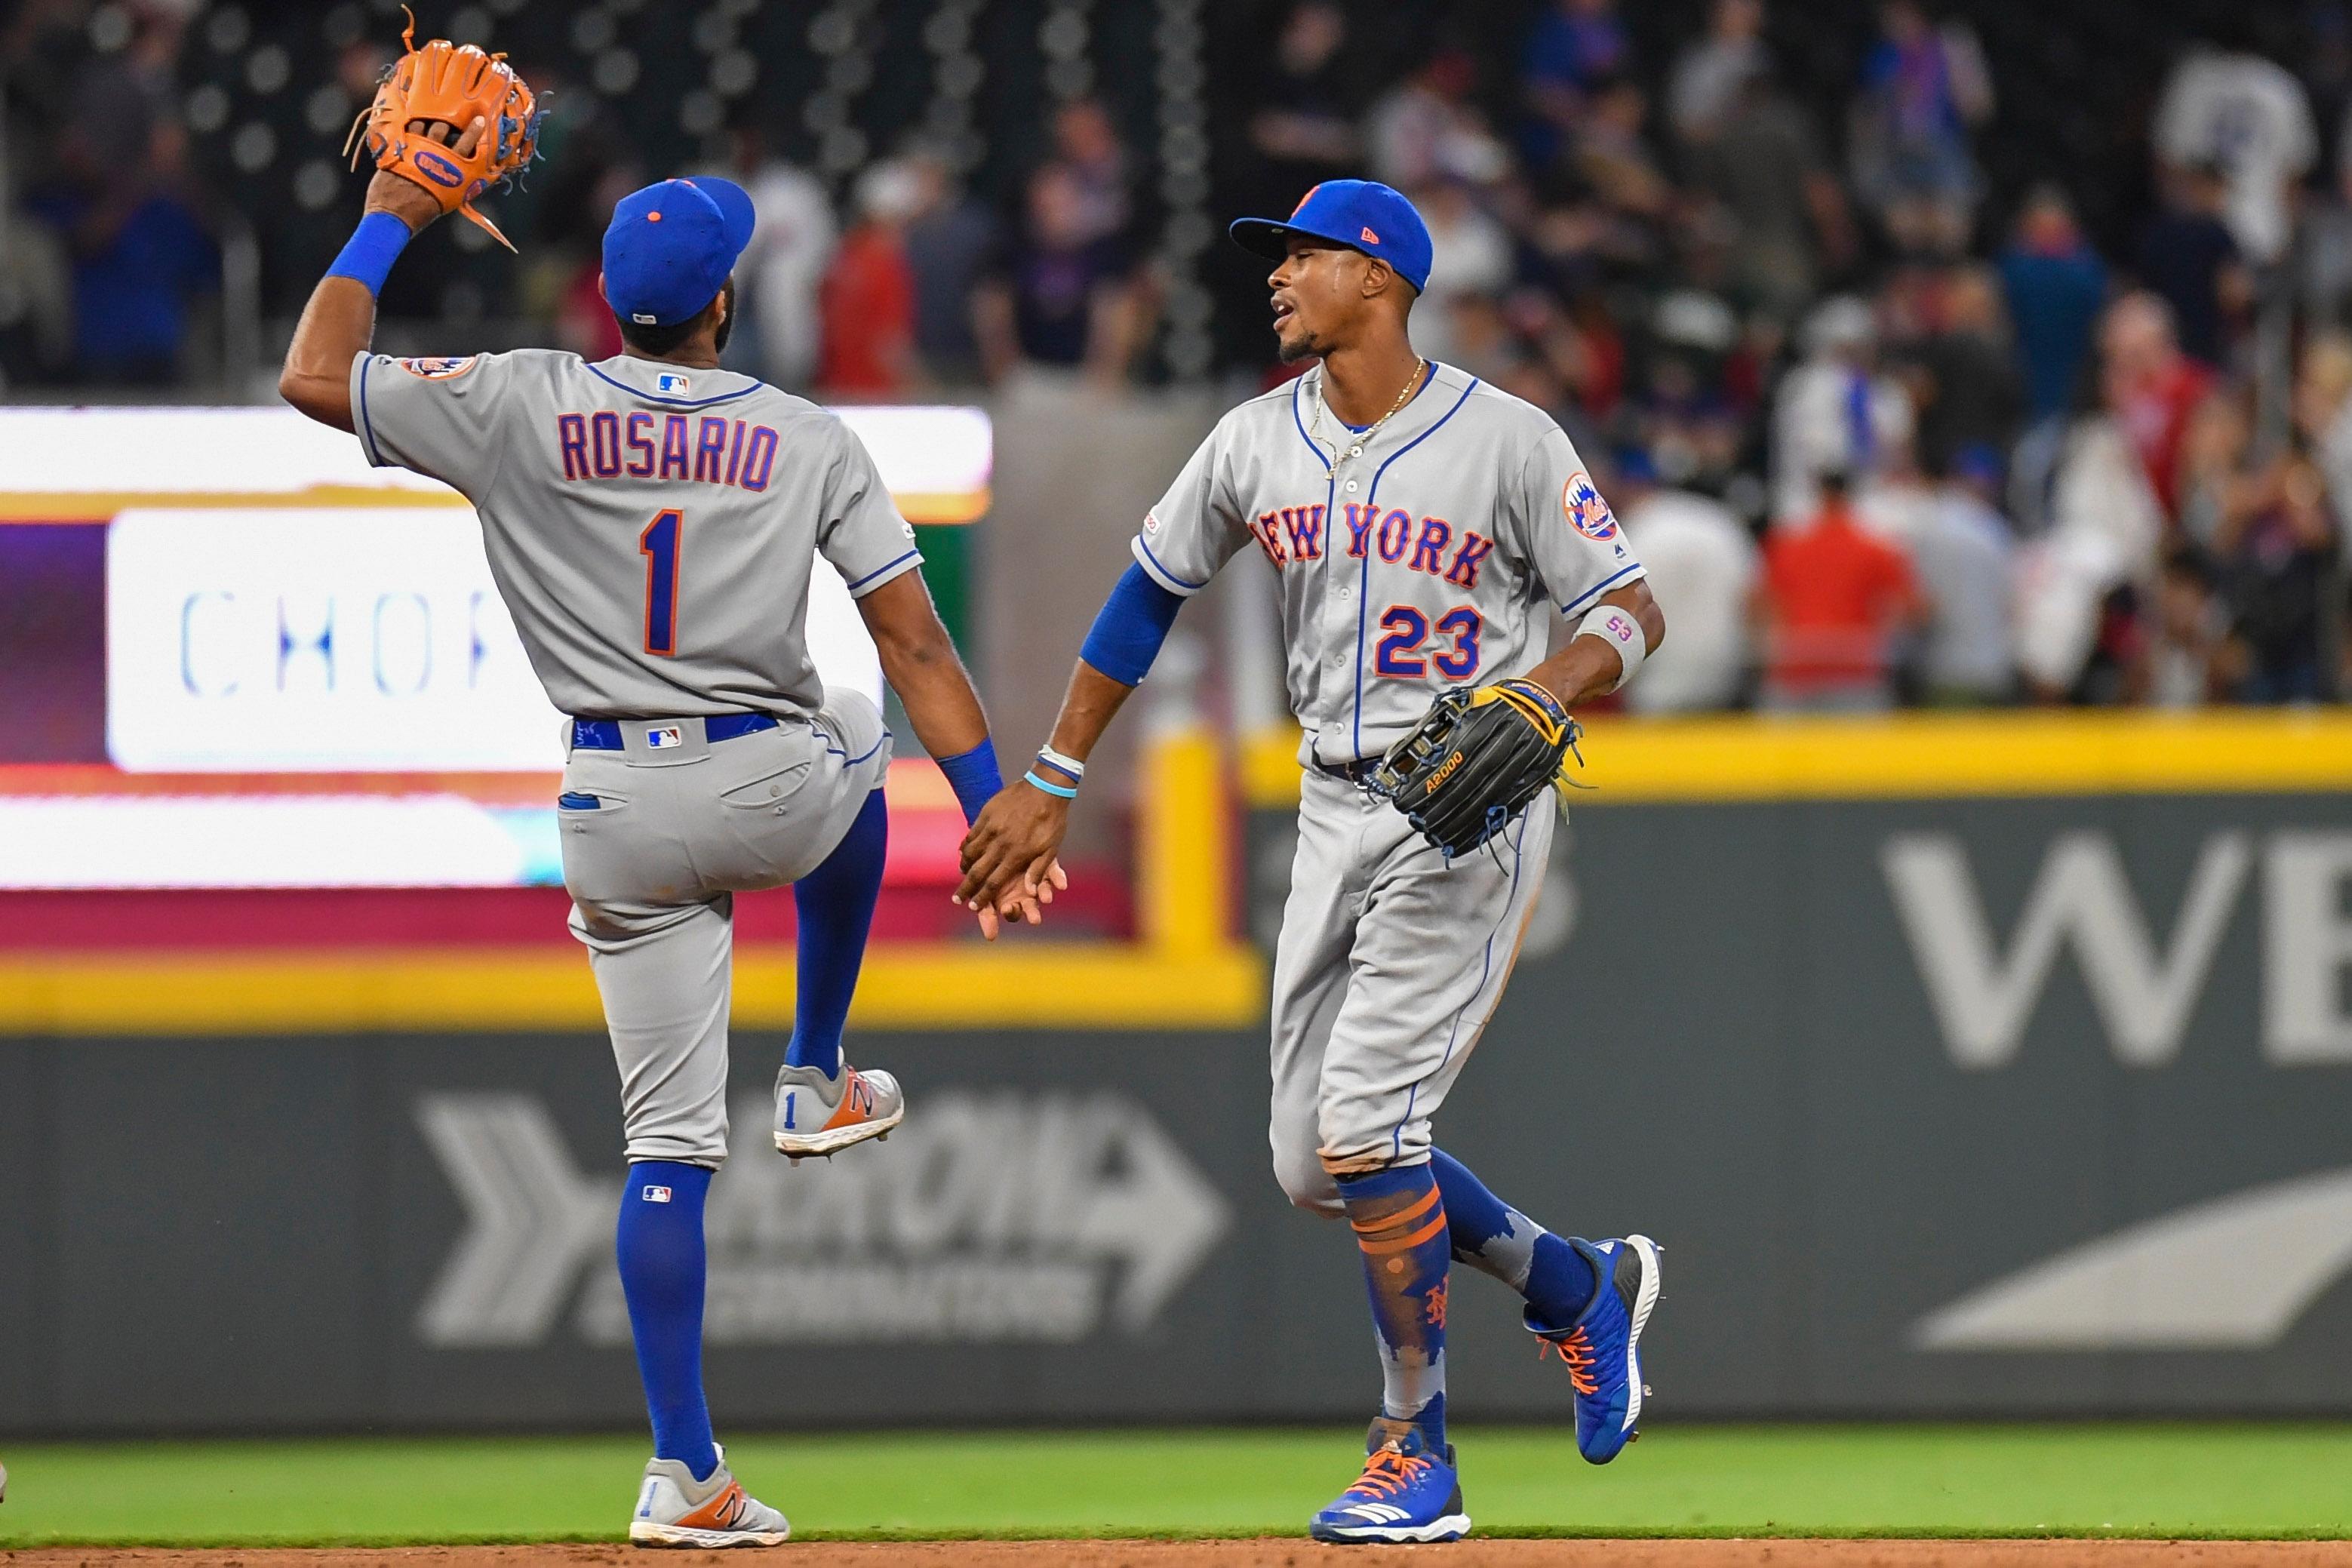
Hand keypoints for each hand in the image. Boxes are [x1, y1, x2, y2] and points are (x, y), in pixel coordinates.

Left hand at [362, 115, 484, 233]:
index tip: (480, 120)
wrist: (394, 214)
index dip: (474, 131)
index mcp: (454, 171)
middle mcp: (437, 156)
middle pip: (445, 129)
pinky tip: (412, 123)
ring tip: (428, 119)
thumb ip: (460, 184)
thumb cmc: (422, 211)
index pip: (468, 144)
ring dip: (429, 121)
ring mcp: (417, 148)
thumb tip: (471, 174)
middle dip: (448, 123)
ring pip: (426, 125)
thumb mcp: (449, 199)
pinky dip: (411, 124)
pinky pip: (408, 128)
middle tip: (447, 119)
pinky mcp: (400, 147)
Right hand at [956, 782, 1071, 930]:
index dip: (982, 897)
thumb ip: (1039, 870)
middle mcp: (1001, 843)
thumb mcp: (1051, 848)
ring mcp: (991, 828)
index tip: (973, 906)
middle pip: (977, 872)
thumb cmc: (1052, 821)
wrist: (1046, 787)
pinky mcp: (986, 814)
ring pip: (970, 853)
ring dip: (964, 867)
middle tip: (957, 899)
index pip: (994, 882)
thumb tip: (1031, 892)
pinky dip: (965, 846)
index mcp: (1017, 855)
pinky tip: (963, 852)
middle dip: (966, 888)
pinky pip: (971, 835)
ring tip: (961, 875)